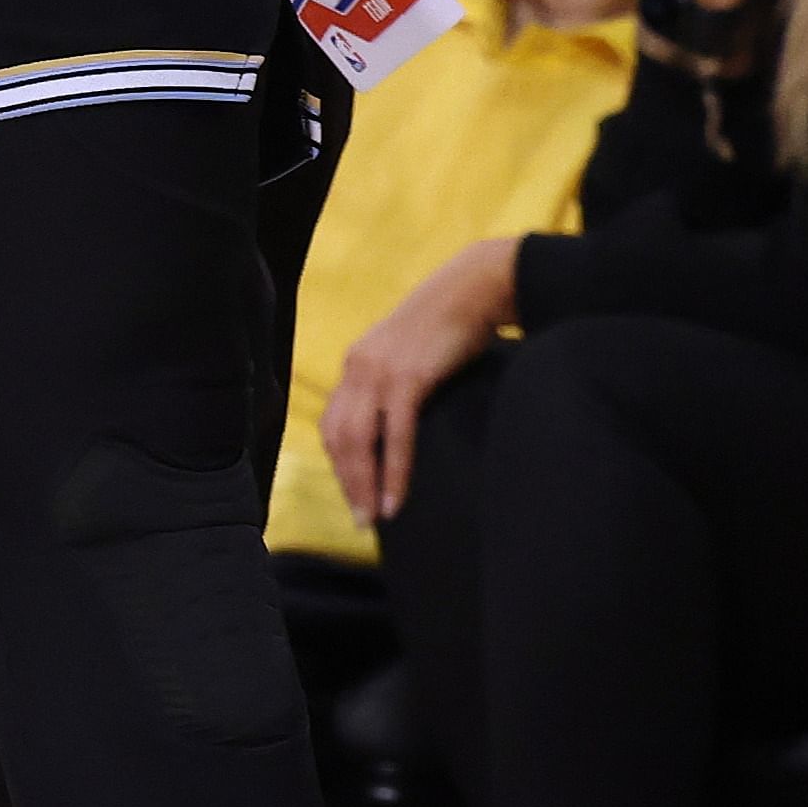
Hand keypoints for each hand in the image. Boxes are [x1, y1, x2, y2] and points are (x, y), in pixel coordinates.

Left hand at [325, 239, 523, 528]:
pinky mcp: (408, 377)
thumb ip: (396, 381)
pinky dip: (393, 472)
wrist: (475, 288)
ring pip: (358, 441)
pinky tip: (396, 499)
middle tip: (361, 519)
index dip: (339, 462)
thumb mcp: (410, 353)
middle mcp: (359, 367)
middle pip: (338, 437)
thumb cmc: (451, 323)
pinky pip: (394, 436)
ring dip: (364, 485)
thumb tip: (396, 421)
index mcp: (356, 362)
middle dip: (348, 482)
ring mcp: (381, 371)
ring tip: (374, 517)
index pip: (332, 422)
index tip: (354, 492)